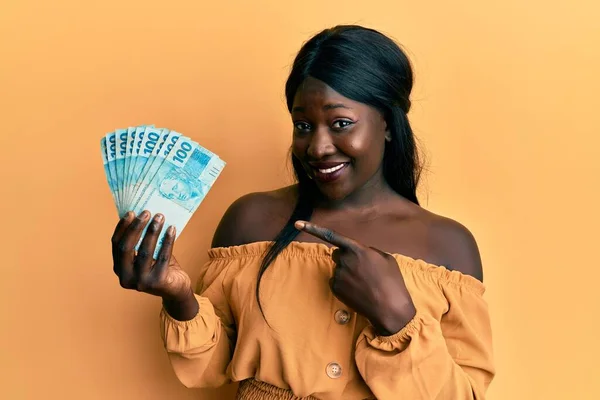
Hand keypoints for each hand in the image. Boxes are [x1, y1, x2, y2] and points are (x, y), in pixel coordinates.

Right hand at [111, 211, 191, 301]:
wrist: (176, 289)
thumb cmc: (160, 267)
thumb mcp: (146, 255)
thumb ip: (140, 241)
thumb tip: (141, 215)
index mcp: (119, 269)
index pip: (116, 244)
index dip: (122, 227)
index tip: (131, 212)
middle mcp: (126, 277)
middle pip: (127, 248)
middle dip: (136, 227)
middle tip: (147, 212)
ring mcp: (141, 282)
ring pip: (145, 251)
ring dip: (152, 231)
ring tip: (160, 217)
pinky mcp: (157, 282)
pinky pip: (162, 257)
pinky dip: (167, 241)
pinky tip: (171, 229)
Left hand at [295, 220, 415, 335]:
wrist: (389, 307)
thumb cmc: (392, 281)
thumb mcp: (385, 258)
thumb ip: (368, 251)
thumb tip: (359, 253)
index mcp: (357, 249)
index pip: (331, 235)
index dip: (313, 228)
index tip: (297, 223)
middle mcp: (344, 260)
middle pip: (338, 254)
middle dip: (346, 259)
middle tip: (362, 270)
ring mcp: (338, 275)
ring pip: (339, 269)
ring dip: (348, 273)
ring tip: (365, 283)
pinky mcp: (335, 288)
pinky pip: (336, 281)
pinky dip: (345, 285)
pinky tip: (358, 291)